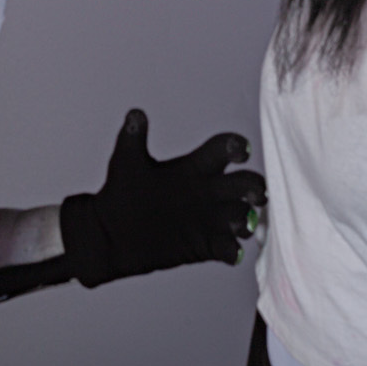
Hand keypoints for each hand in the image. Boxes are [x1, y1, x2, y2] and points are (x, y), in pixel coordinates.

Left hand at [58, 109, 266, 286]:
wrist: (110, 235)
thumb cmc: (120, 194)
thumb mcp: (126, 163)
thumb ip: (133, 138)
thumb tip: (135, 114)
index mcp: (194, 168)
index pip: (222, 150)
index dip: (236, 147)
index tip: (241, 152)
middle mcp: (207, 191)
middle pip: (245, 182)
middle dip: (256, 187)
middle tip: (256, 195)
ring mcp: (209, 219)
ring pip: (243, 215)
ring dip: (247, 219)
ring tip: (237, 225)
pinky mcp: (205, 245)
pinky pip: (229, 249)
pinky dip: (234, 251)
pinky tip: (230, 252)